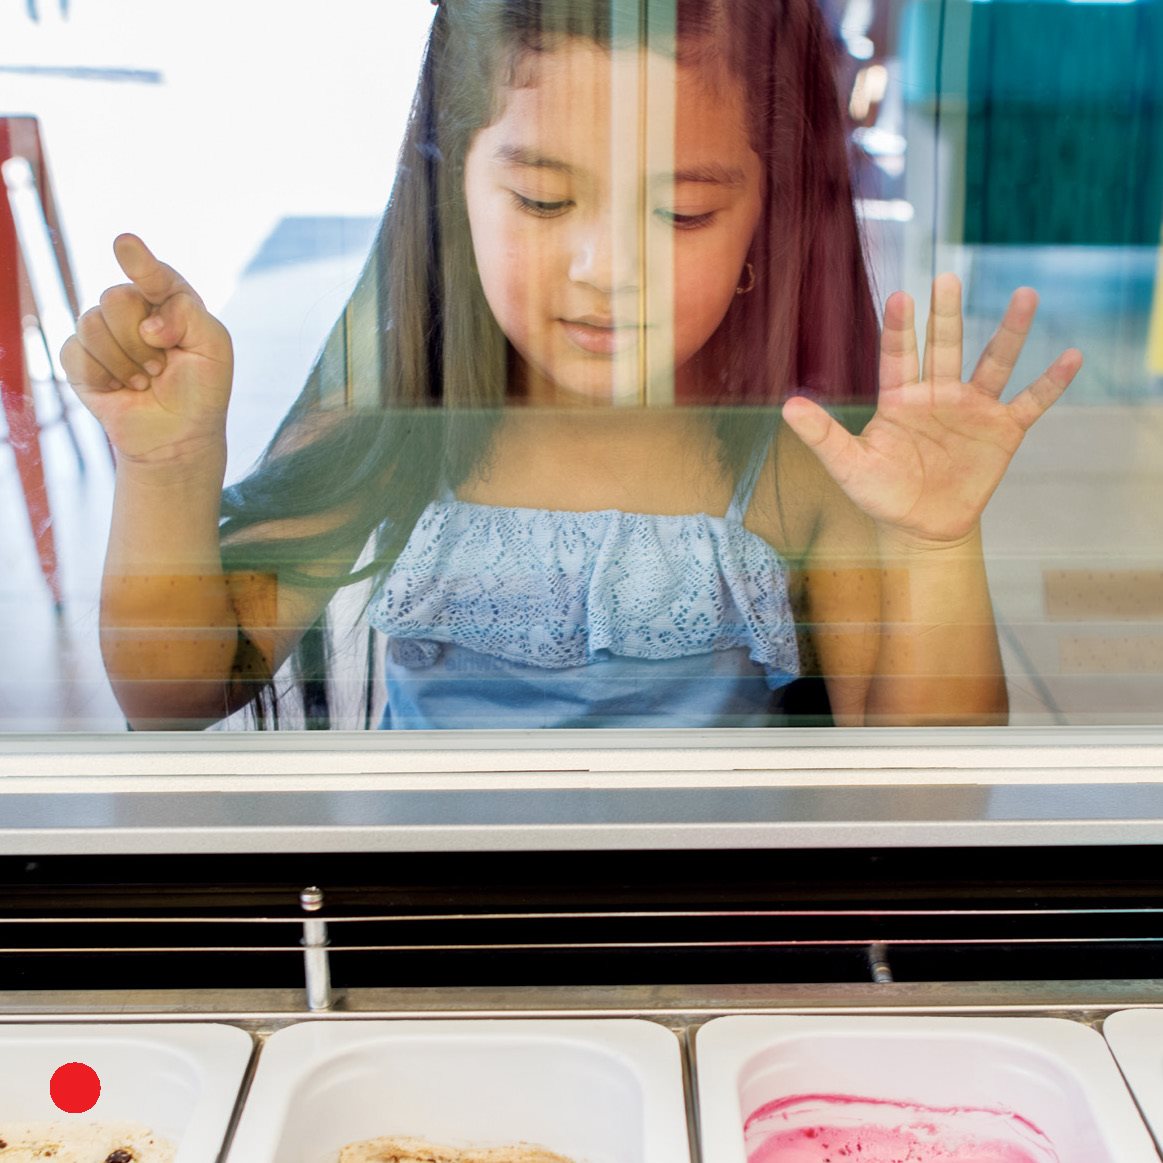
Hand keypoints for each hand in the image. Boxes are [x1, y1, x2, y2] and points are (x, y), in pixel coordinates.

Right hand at [61, 234, 232, 466]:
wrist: (179, 436)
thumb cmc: (201, 389)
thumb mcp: (213, 348)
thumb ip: (188, 316)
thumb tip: (148, 324)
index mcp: (169, 301)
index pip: (153, 275)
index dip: (139, 261)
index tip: (124, 243)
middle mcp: (133, 310)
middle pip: (116, 297)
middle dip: (141, 340)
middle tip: (162, 367)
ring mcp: (102, 332)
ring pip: (92, 323)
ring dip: (126, 362)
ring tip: (146, 380)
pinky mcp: (79, 358)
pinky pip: (76, 352)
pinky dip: (104, 376)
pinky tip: (121, 389)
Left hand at [781, 273, 1081, 545]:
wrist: (922, 527)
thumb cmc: (882, 494)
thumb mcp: (848, 466)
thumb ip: (822, 435)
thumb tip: (788, 406)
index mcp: (900, 399)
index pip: (898, 356)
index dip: (898, 329)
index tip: (899, 297)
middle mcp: (938, 395)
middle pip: (944, 346)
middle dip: (947, 314)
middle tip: (947, 277)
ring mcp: (973, 409)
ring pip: (993, 362)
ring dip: (1009, 332)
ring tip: (1025, 294)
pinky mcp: (1002, 430)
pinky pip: (1031, 402)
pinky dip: (1051, 382)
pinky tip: (1072, 357)